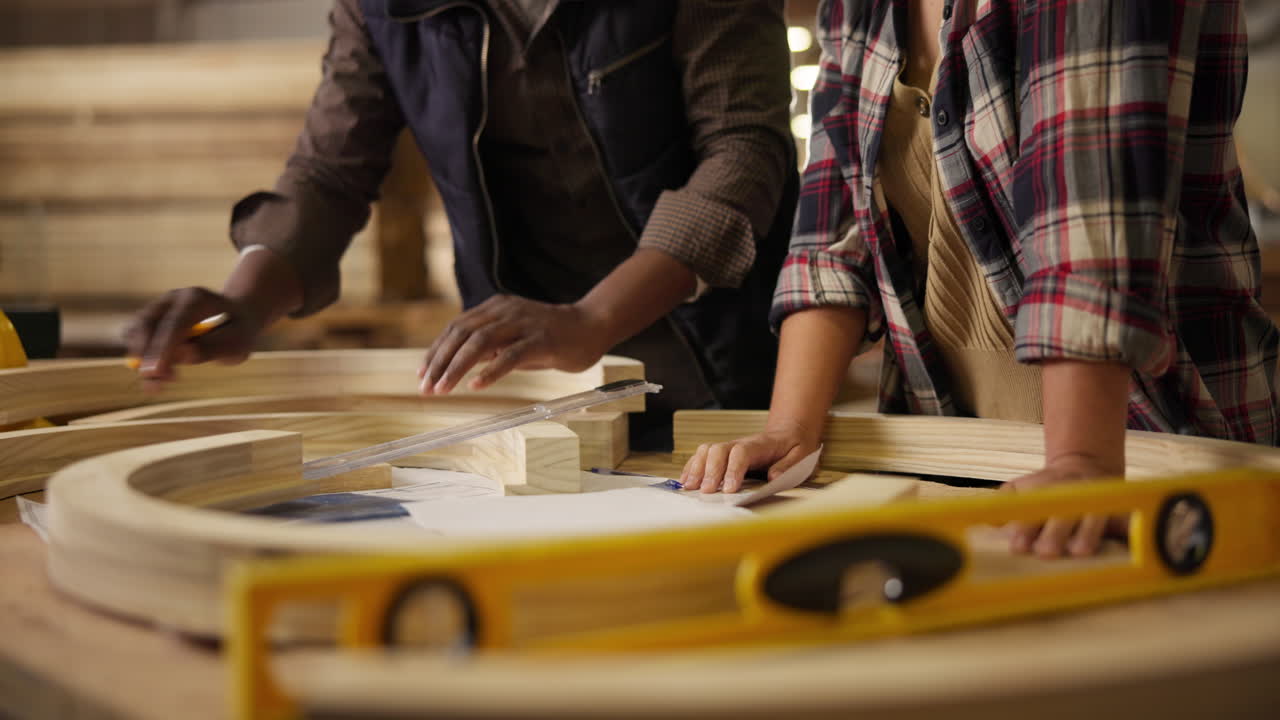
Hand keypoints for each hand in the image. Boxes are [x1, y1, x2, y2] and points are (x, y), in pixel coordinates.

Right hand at [122, 287, 262, 386]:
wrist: (235, 317)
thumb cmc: (237, 332)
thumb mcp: (237, 344)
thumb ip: (212, 349)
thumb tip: (184, 355)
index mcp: (197, 298)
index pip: (174, 323)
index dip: (162, 348)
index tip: (155, 372)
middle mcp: (173, 298)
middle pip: (148, 324)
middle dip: (148, 357)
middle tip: (156, 386)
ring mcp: (158, 306)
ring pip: (135, 331)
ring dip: (142, 359)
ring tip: (163, 381)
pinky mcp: (149, 318)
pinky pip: (133, 337)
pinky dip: (140, 356)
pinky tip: (158, 371)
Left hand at [418, 295, 608, 393]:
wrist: (592, 325)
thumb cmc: (552, 336)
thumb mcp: (514, 337)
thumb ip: (490, 347)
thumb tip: (460, 363)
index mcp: (496, 308)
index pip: (456, 327)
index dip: (436, 350)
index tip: (423, 373)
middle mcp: (505, 311)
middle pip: (462, 334)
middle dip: (439, 362)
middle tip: (426, 387)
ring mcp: (523, 324)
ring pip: (480, 343)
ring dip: (456, 368)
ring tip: (443, 389)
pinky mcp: (541, 340)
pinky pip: (510, 355)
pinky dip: (490, 371)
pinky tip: (476, 385)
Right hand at [680, 419, 818, 493]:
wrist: (788, 432)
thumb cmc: (793, 447)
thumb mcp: (801, 455)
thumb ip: (788, 466)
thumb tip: (773, 477)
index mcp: (760, 445)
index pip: (741, 453)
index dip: (732, 470)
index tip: (728, 489)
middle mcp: (740, 443)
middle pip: (718, 450)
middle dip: (710, 471)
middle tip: (705, 492)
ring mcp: (729, 448)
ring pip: (706, 451)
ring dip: (696, 468)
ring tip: (689, 487)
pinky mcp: (722, 454)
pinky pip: (702, 456)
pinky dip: (691, 468)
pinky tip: (685, 482)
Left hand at [1002, 453, 1126, 557]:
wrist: (1085, 467)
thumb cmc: (1046, 487)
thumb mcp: (1021, 487)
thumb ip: (1004, 502)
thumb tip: (988, 519)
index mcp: (1046, 494)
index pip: (1033, 513)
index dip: (1025, 530)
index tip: (1017, 547)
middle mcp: (1072, 498)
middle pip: (1063, 517)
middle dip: (1055, 534)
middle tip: (1046, 552)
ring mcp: (1096, 504)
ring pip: (1093, 519)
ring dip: (1087, 535)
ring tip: (1080, 552)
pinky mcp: (1119, 512)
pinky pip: (1128, 522)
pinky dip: (1132, 532)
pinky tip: (1135, 547)